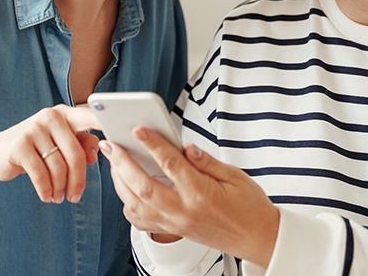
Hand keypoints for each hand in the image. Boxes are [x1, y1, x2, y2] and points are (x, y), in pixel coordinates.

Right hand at [0, 105, 100, 203]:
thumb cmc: (34, 149)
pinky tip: (47, 196)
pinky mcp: (19, 145)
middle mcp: (50, 117)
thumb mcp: (58, 143)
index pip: (89, 117)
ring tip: (58, 197)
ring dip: (60, 188)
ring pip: (59, 167)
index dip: (104, 123)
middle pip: (75, 154)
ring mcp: (33, 129)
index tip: (120, 132)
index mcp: (64, 113)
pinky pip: (41, 174)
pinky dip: (46, 189)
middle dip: (78, 180)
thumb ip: (80, 143)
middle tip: (75, 196)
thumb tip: (97, 151)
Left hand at [101, 127, 279, 268]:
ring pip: (136, 205)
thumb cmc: (249, 206)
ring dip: (120, 182)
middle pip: (144, 186)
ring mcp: (175, 224)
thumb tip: (185, 146)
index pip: (170, 164)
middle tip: (111, 144)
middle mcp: (184, 212)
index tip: (139, 129)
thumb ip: (206, 161)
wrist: (257, 238)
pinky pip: (141, 221)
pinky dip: (128, 203)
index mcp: (201, 194)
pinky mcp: (172, 231)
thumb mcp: (234, 175)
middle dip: (123, 163)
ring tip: (114, 162)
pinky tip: (127, 188)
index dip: (153, 143)